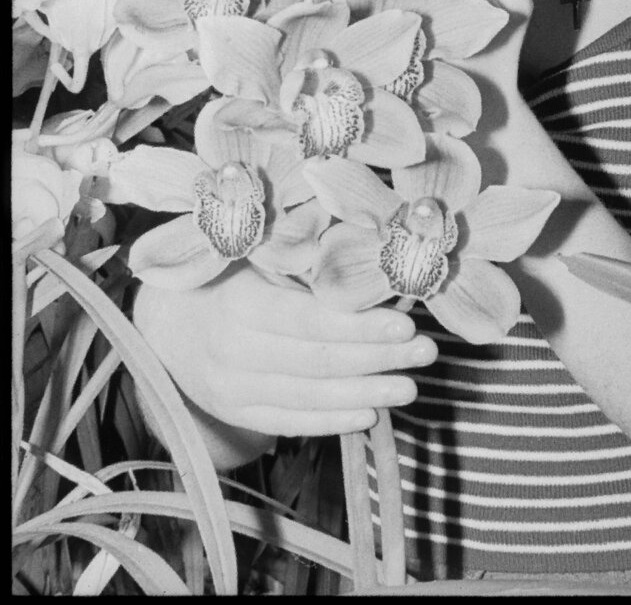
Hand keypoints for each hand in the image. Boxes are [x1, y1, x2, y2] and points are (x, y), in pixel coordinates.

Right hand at [132, 263, 436, 441]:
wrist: (163, 320)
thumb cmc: (224, 272)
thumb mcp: (256, 252)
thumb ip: (308, 255)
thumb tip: (373, 251)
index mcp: (239, 303)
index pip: (310, 322)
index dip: (360, 326)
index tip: (406, 324)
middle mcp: (232, 352)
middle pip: (316, 362)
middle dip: (377, 359)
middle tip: (425, 353)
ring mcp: (231, 390)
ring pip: (307, 398)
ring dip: (365, 394)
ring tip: (409, 387)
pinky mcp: (235, 413)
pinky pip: (288, 422)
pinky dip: (331, 421)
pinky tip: (370, 413)